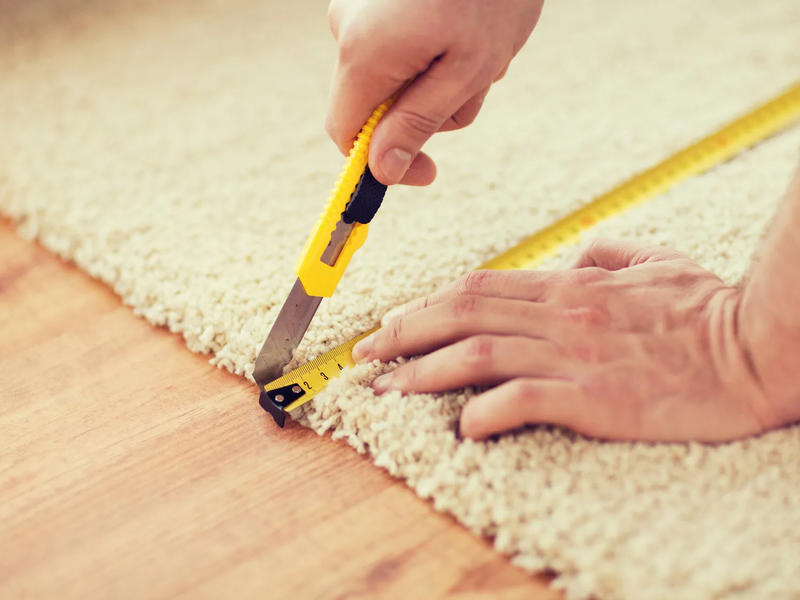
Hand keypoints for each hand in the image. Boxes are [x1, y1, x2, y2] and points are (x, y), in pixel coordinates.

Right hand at [325, 0, 543, 185]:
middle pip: (375, 105)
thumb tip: (382, 170)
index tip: (425, 171)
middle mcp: (347, 27)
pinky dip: (434, 51)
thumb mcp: (466, 70)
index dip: (380, 162)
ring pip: (393, 77)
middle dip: (427, 110)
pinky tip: (465, 28)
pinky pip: (397, 46)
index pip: (346, 133)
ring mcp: (358, 7)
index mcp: (364, 52)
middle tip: (477, 83)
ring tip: (481, 48)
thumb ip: (417, 122)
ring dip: (440, 80)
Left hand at [352, 239, 785, 441]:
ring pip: (476, 355)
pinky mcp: (595, 398)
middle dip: (403, 335)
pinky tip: (462, 428)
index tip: (391, 325)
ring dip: (422, 373)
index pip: (478, 289)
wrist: (759, 347)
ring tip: (387, 391)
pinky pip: (522, 399)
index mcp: (571, 286)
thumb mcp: (658, 262)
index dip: (425, 306)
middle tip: (365, 357)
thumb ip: (611, 252)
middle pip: (461, 316)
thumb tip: (578, 255)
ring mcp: (575, 354)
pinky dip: (484, 413)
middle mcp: (562, 314)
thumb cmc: (709, 309)